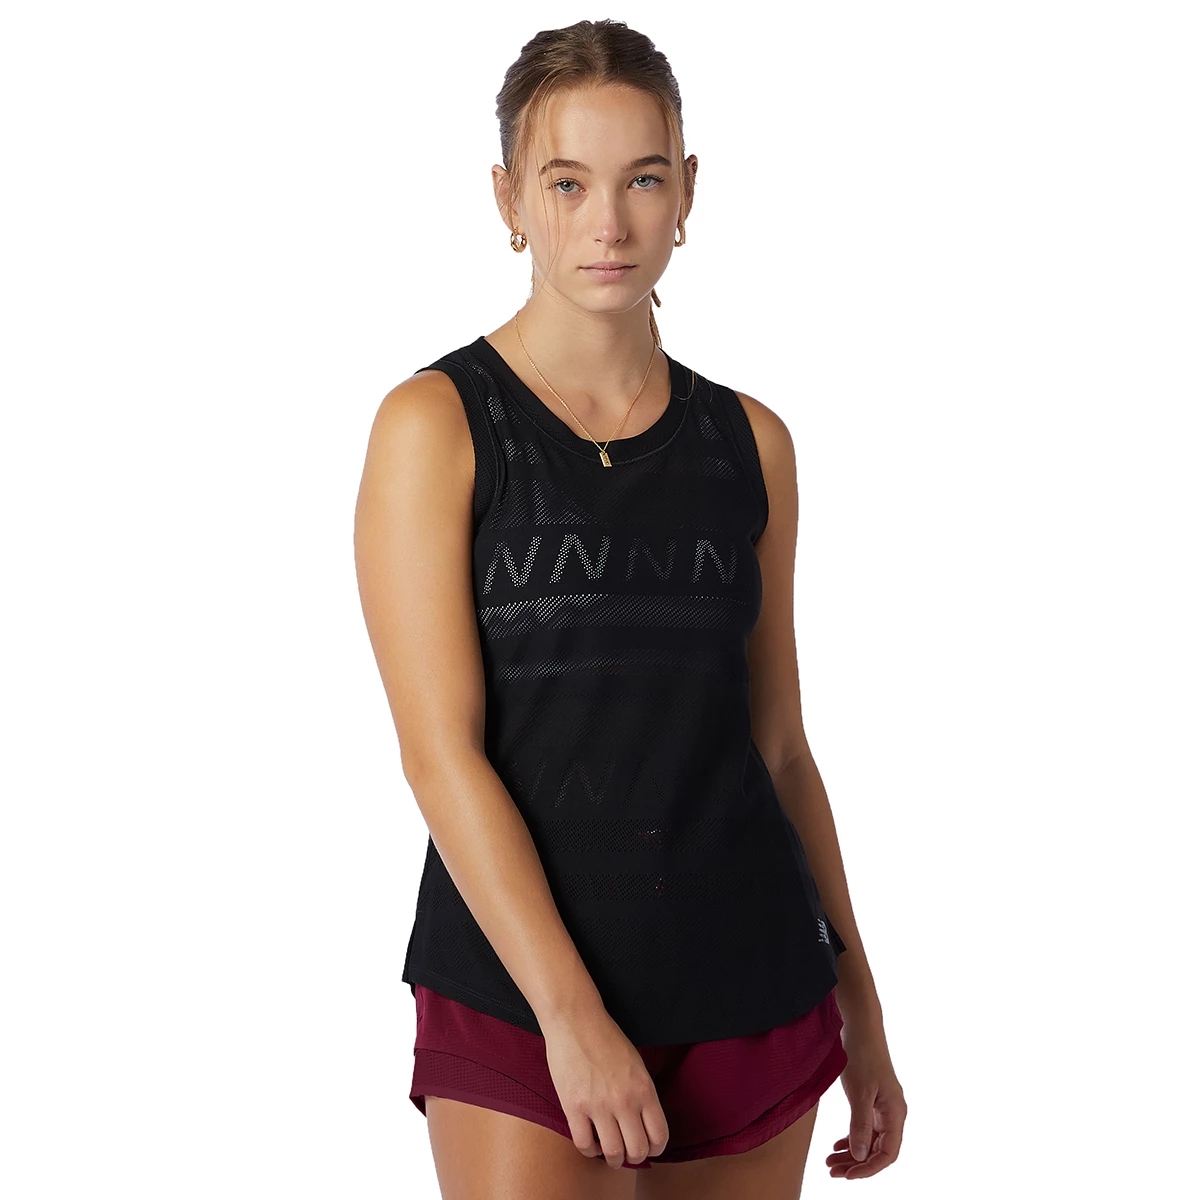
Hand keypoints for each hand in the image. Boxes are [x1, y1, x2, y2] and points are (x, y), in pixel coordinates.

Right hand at [541, 1006, 669, 1169]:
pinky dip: (589, 1150)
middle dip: (634, 1158)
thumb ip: (642, 1093)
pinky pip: (584, 1144)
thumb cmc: (606, 1038)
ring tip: (608, 1152)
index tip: (647, 1148)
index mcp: (644, 1089)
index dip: (655, 1149)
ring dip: (612, 1159)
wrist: (575, 1020)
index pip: (660, 1136)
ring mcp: (598, 1105)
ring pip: (612, 1153)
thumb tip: (644, 1123)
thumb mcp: (636, 1064)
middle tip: (626, 1153)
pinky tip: (589, 1141)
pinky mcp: (573, 1107)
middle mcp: (625, 1101)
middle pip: (637, 1150)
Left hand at [826, 1023, 905, 1178]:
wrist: (860, 1027)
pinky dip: (851, 1138)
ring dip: (851, 1153)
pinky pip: (864, 1127)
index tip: (848, 1175)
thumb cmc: (863, 1055)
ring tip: (830, 1162)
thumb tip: (860, 1156)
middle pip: (877, 1150)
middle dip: (856, 1164)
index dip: (869, 1168)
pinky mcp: (871, 1100)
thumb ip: (860, 1124)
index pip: (888, 1153)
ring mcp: (882, 1107)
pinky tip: (836, 1145)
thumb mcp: (859, 1092)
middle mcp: (892, 1113)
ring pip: (868, 1140)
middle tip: (833, 1172)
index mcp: (895, 1113)